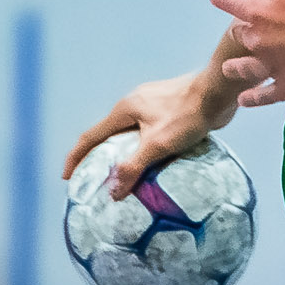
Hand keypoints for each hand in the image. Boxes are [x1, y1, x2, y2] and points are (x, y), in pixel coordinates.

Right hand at [64, 70, 235, 199]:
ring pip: (129, 133)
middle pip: (108, 134)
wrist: (218, 92)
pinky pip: (147, 132)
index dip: (76, 157)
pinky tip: (153, 163)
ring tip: (122, 176)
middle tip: (95, 180)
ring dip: (123, 153)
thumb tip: (113, 192)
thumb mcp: (157, 145)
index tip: (67, 177)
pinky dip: (143, 148)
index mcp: (124, 110)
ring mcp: (151, 105)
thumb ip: (133, 167)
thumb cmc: (187, 116)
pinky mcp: (168, 109)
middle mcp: (134, 105)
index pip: (91, 136)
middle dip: (99, 157)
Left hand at [211, 0, 284, 107]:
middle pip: (240, 35)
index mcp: (257, 12)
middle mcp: (257, 40)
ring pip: (245, 68)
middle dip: (240, 31)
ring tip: (229, 69)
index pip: (231, 2)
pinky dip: (252, 98)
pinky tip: (244, 100)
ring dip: (236, 67)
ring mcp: (271, 66)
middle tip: (240, 31)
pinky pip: (264, 96)